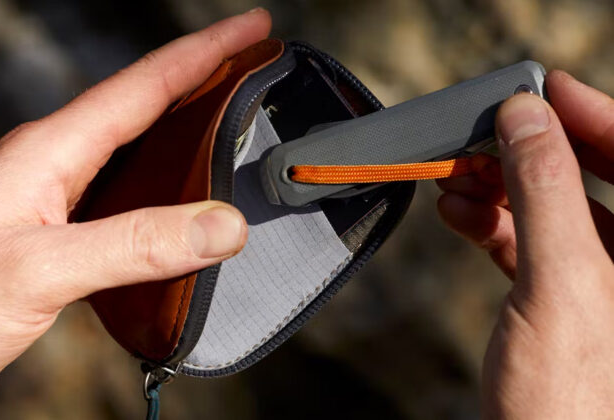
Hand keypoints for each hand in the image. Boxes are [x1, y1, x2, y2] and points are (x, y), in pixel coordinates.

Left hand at [0, 10, 269, 415]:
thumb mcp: (40, 270)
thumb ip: (134, 245)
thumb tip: (223, 225)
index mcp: (49, 152)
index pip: (143, 87)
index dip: (204, 52)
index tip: (252, 28)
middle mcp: (54, 166)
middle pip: (144, 107)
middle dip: (204, 79)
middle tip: (254, 65)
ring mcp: (55, 200)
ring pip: (136, 151)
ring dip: (186, 131)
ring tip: (230, 121)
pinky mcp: (57, 236)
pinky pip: (125, 198)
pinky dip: (165, 189)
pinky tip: (182, 203)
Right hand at [437, 71, 613, 417]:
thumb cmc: (572, 406)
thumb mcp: (560, 285)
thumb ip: (546, 193)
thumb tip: (524, 119)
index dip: (592, 116)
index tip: (540, 90)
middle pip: (594, 179)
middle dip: (531, 155)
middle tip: (482, 139)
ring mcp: (603, 284)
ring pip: (557, 210)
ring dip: (502, 190)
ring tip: (456, 182)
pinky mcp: (566, 302)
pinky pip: (533, 244)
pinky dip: (493, 225)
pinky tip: (459, 215)